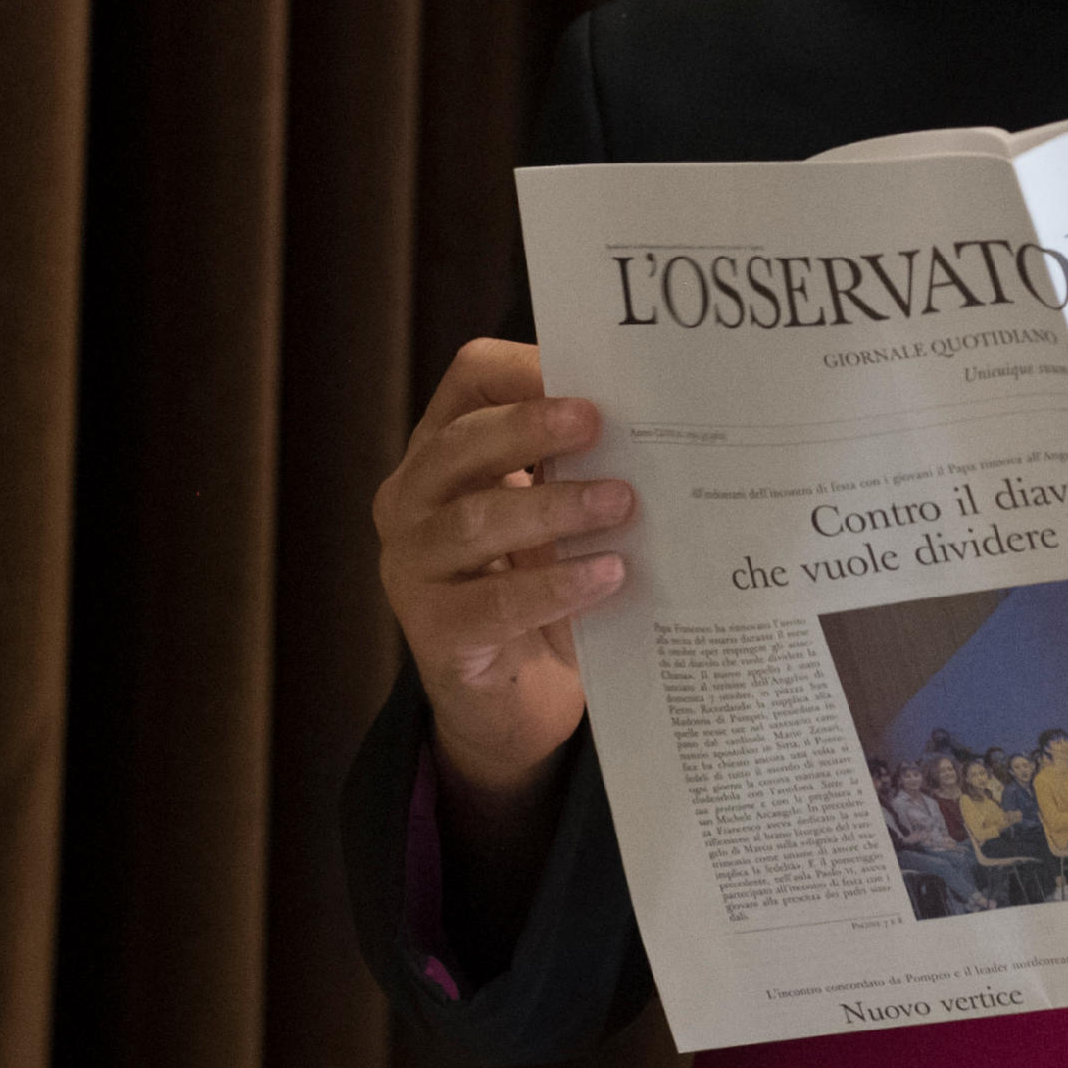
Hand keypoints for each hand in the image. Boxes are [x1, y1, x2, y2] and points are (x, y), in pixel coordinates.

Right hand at [374, 338, 637, 800]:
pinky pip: (493, 603)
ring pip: (473, 521)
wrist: (512, 698)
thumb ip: (578, 464)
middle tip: (598, 424)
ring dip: (554, 508)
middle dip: (530, 428)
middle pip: (460, 444)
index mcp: (444, 451)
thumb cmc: (537, 581)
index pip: (470, 380)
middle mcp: (412, 501)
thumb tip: (655, 417)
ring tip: (621, 504)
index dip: (525, 369)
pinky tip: (609, 574)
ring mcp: (412, 569)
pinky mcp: (434, 635)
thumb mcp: (553, 513)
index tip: (592, 376)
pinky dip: (555, 585)